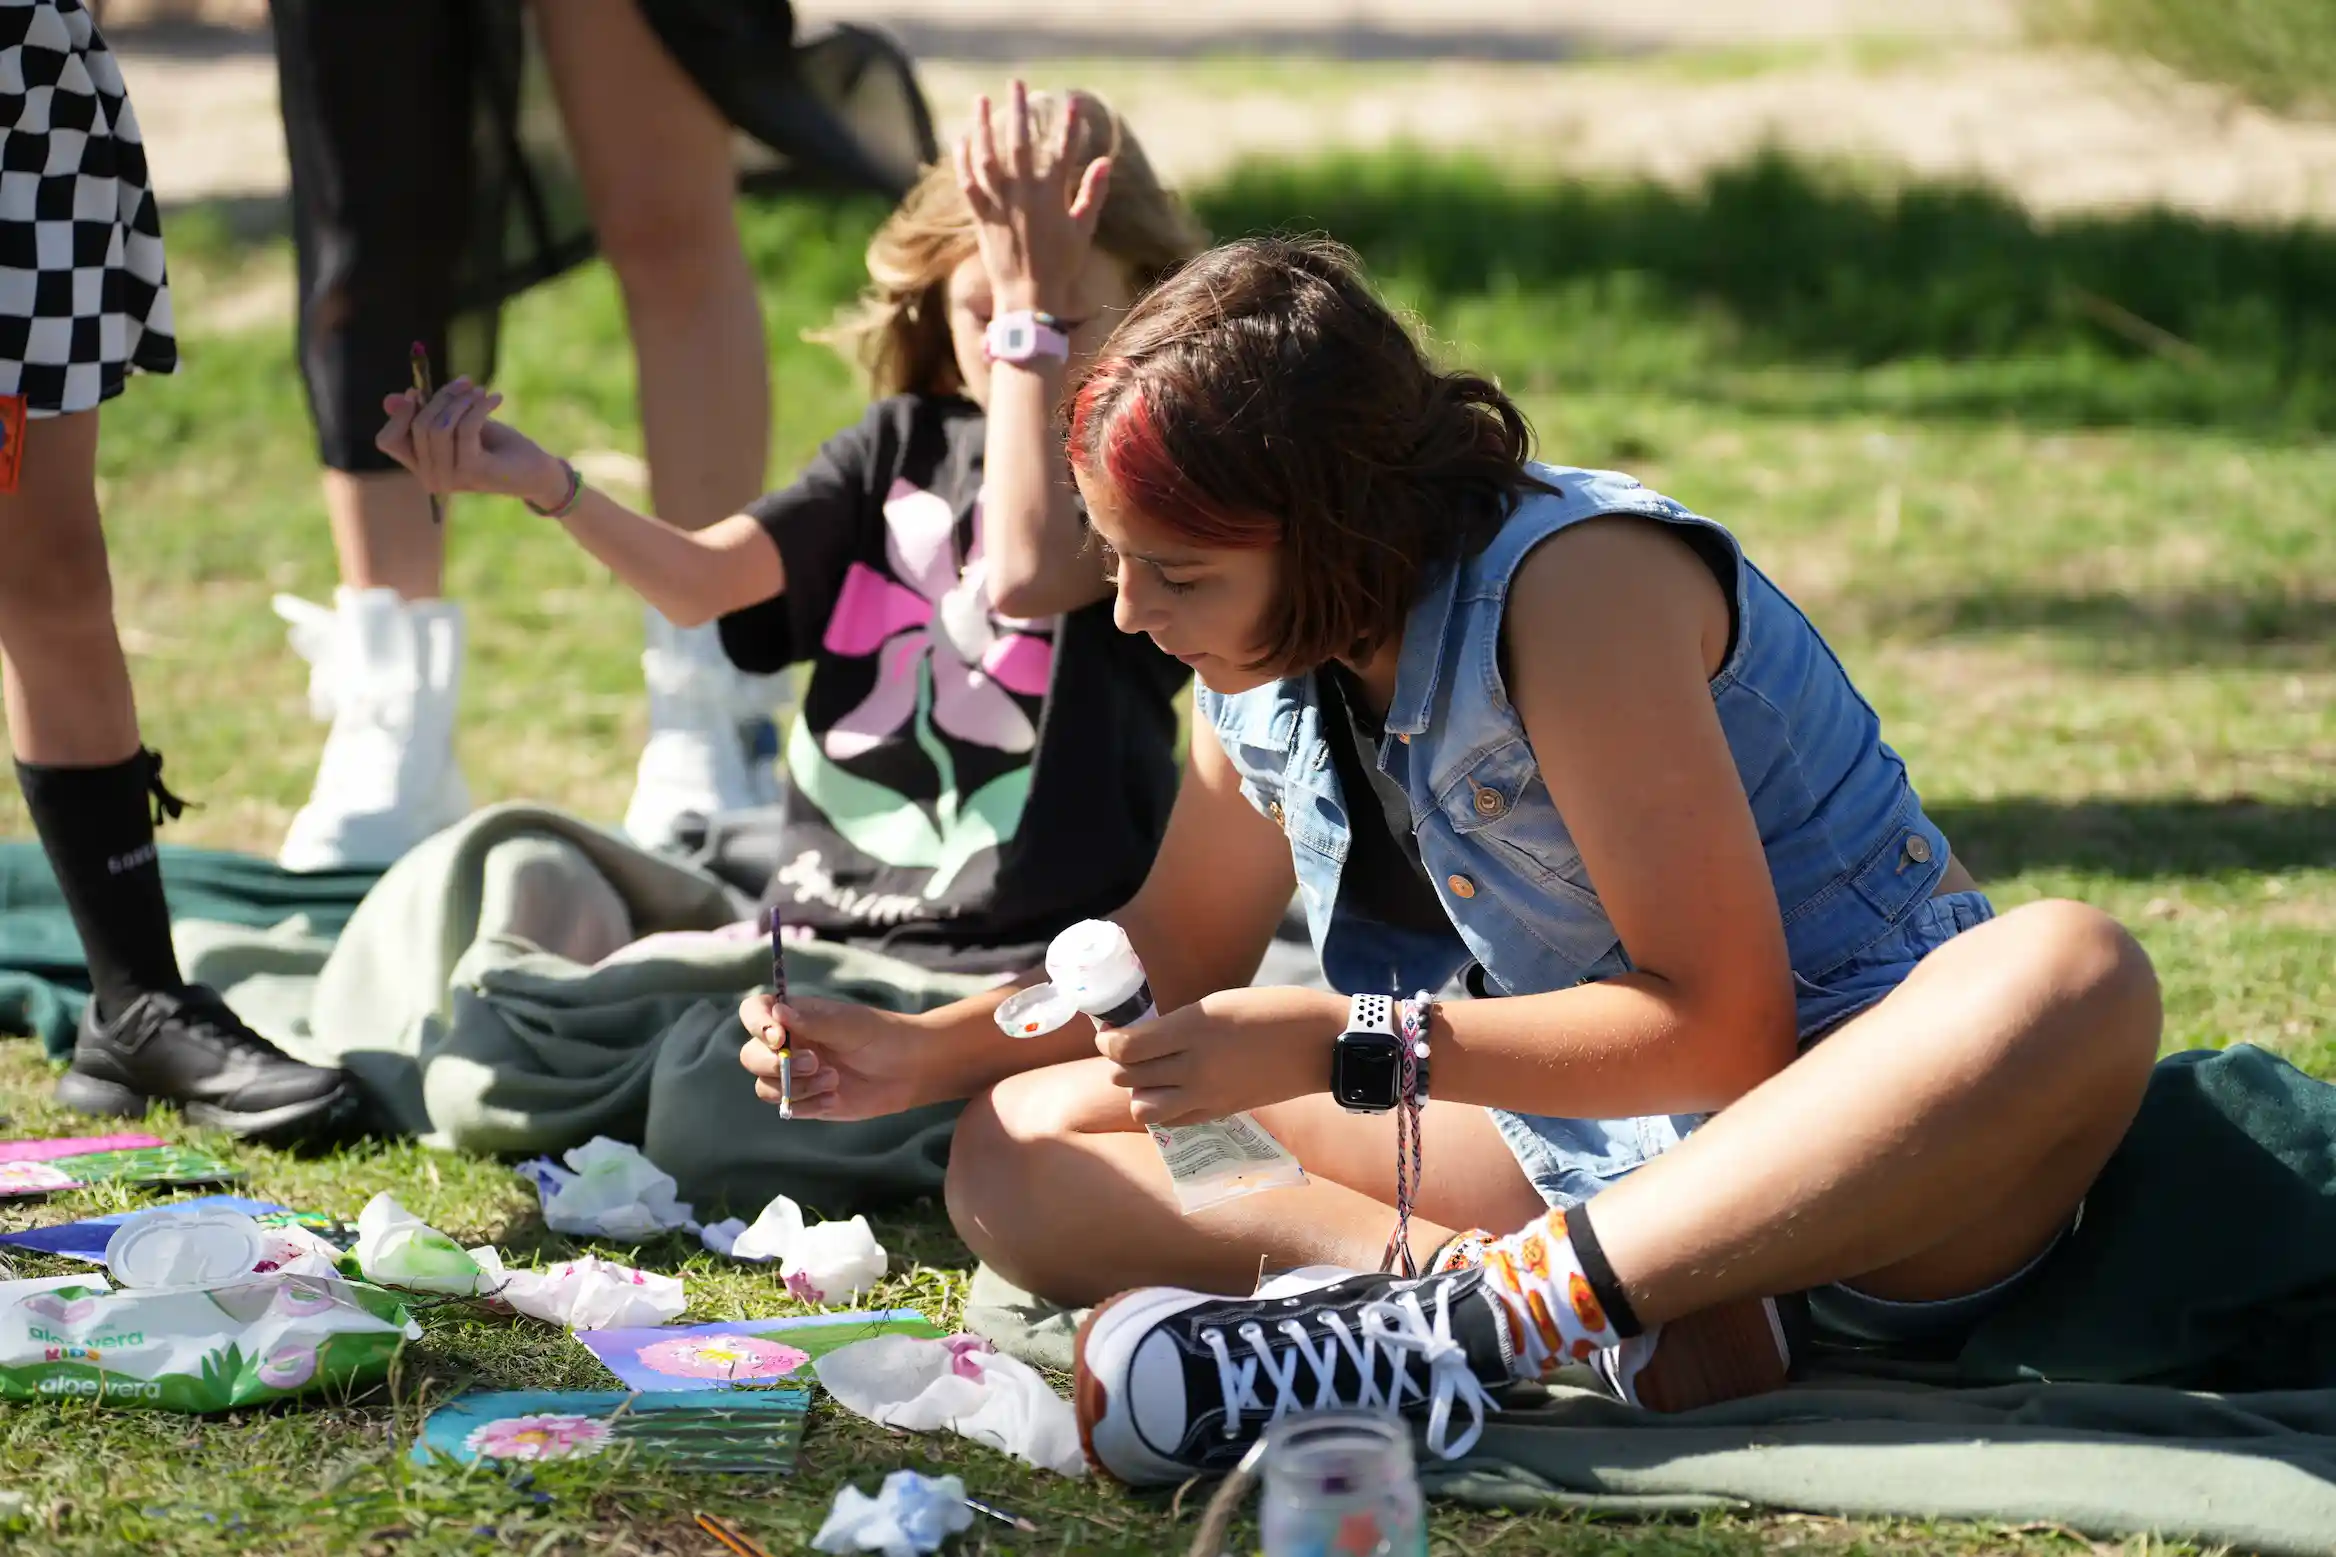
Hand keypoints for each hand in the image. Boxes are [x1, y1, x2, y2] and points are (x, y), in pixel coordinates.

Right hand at [376, 380, 567, 506]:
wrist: (536, 472)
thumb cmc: (497, 447)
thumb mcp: (458, 424)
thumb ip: (428, 413)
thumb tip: (390, 399)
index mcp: (421, 467)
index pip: (387, 441)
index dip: (399, 413)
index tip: (418, 391)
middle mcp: (431, 478)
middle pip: (417, 424)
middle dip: (441, 396)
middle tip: (467, 382)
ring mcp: (450, 478)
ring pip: (439, 425)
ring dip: (463, 400)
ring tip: (482, 392)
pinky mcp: (472, 471)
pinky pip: (464, 427)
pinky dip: (479, 406)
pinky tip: (495, 398)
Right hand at [736, 991, 945, 1122]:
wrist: (909, 1070)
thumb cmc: (881, 1036)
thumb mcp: (849, 1025)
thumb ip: (814, 1021)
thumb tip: (776, 1011)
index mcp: (794, 1017)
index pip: (754, 1013)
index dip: (757, 1025)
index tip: (777, 1037)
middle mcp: (788, 1045)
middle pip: (751, 1056)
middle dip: (775, 1063)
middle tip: (813, 1062)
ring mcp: (795, 1075)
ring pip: (766, 1086)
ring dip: (796, 1086)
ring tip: (834, 1079)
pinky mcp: (806, 1101)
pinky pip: (789, 1108)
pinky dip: (809, 1104)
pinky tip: (836, 1097)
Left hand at [953, 80, 1109, 315]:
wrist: (1029, 299)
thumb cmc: (1061, 266)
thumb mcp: (1083, 229)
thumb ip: (1093, 193)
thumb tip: (1107, 161)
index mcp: (1052, 198)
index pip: (1063, 151)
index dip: (1069, 125)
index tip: (1072, 102)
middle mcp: (1024, 196)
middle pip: (1020, 144)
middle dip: (1019, 111)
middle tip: (1017, 84)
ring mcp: (1000, 205)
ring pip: (987, 157)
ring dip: (982, 126)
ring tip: (980, 100)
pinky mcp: (982, 217)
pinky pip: (968, 183)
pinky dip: (963, 160)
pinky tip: (962, 139)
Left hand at [1095, 986, 1345, 1128]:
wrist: (1320, 1044)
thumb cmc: (1274, 1010)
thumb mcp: (1220, 1004)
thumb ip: (1179, 1023)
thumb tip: (1146, 1037)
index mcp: (1192, 1030)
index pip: (1125, 1047)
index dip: (1108, 1040)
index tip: (1109, 1033)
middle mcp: (1194, 1067)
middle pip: (1127, 1077)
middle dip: (1121, 1063)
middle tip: (1130, 1048)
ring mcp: (1207, 1095)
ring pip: (1143, 1107)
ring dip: (1140, 1090)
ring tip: (1152, 1074)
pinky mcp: (1221, 1112)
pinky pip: (1174, 1120)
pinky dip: (1165, 1108)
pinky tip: (1175, 1090)